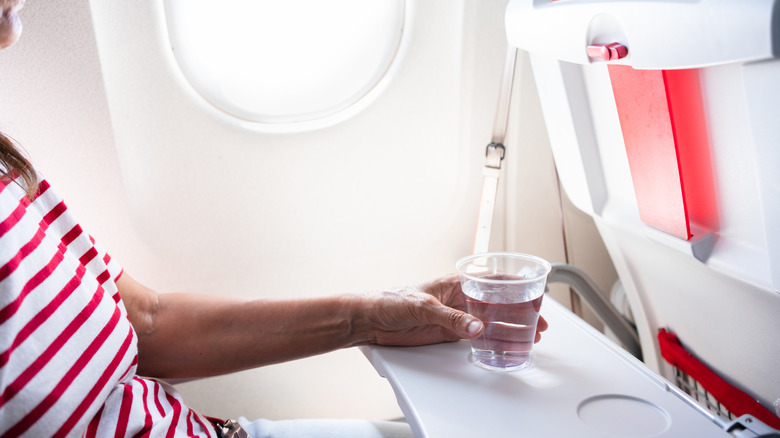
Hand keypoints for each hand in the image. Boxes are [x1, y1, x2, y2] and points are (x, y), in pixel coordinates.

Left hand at [360, 273, 547, 346]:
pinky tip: (504, 346)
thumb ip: (451, 318)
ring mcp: (456, 316)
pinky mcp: (449, 333)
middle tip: (539, 321)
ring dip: (510, 327)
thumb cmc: (390, 301)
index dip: (515, 284)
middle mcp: (459, 298)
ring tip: (530, 335)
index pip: (492, 279)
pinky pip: (477, 336)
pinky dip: (492, 340)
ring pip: (490, 320)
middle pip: (497, 302)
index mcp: (455, 283)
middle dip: (520, 310)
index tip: (535, 289)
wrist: (371, 320)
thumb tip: (476, 328)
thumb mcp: (423, 307)